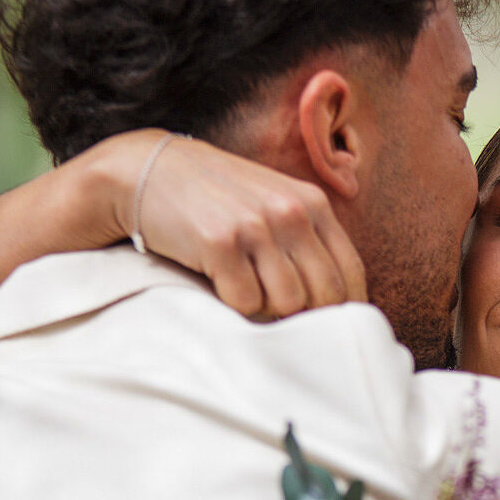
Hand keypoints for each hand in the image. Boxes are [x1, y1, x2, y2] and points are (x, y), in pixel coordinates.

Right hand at [84, 131, 367, 319]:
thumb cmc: (215, 197)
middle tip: (277, 313)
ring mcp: (256, 226)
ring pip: (287, 304)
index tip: (329, 328)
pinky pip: (245, 303)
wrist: (149, 170)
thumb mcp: (272, 202)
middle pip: (325, 295)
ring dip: (265, 309)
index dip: (345, 310)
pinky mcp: (219, 243)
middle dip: (304, 315)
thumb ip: (306, 240)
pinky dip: (233, 304)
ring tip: (242, 286)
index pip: (350, 273)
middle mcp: (290, 212)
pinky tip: (217, 280)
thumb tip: (338, 301)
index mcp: (312, 203)